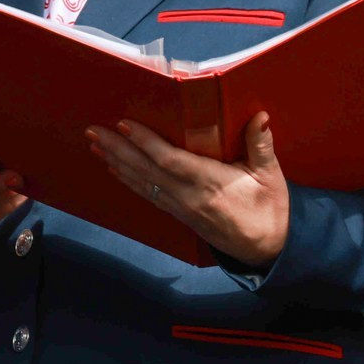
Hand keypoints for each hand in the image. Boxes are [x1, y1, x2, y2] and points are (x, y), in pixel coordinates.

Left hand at [90, 112, 288, 270]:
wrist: (269, 249)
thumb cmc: (271, 208)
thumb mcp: (270, 175)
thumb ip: (261, 144)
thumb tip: (260, 115)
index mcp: (210, 182)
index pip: (169, 160)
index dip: (144, 142)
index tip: (124, 124)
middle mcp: (189, 196)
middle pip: (146, 170)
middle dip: (117, 148)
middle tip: (93, 130)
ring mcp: (181, 207)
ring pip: (142, 182)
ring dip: (116, 162)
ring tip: (94, 144)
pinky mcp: (179, 215)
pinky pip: (149, 195)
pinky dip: (129, 180)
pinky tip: (114, 168)